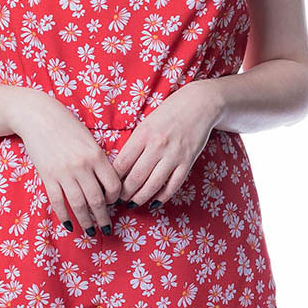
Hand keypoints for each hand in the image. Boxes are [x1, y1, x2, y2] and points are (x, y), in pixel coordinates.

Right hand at [13, 90, 123, 234]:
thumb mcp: (89, 139)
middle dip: (103, 218)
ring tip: (91, 232)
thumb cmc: (66, 125)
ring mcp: (63, 173)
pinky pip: (57, 202)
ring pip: (78, 205)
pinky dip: (64, 215)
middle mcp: (82, 166)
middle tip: (107, 229)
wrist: (38, 116)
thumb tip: (107, 184)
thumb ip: (99, 159)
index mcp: (96, 155)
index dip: (116, 198)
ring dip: (86, 221)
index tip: (114, 203)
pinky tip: (69, 225)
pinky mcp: (47, 176)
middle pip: (97, 200)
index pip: (113, 185)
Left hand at [111, 81, 219, 208]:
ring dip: (140, 198)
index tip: (108, 186)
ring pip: (153, 185)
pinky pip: (173, 185)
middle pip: (135, 177)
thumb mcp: (146, 123)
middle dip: (124, 193)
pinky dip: (163, 197)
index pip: (121, 163)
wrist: (199, 104)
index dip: (112, 179)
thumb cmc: (169, 112)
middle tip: (117, 200)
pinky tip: (154, 202)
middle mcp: (157, 146)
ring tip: (132, 203)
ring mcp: (174, 155)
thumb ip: (135, 143)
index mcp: (143, 134)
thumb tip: (119, 166)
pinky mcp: (188, 161)